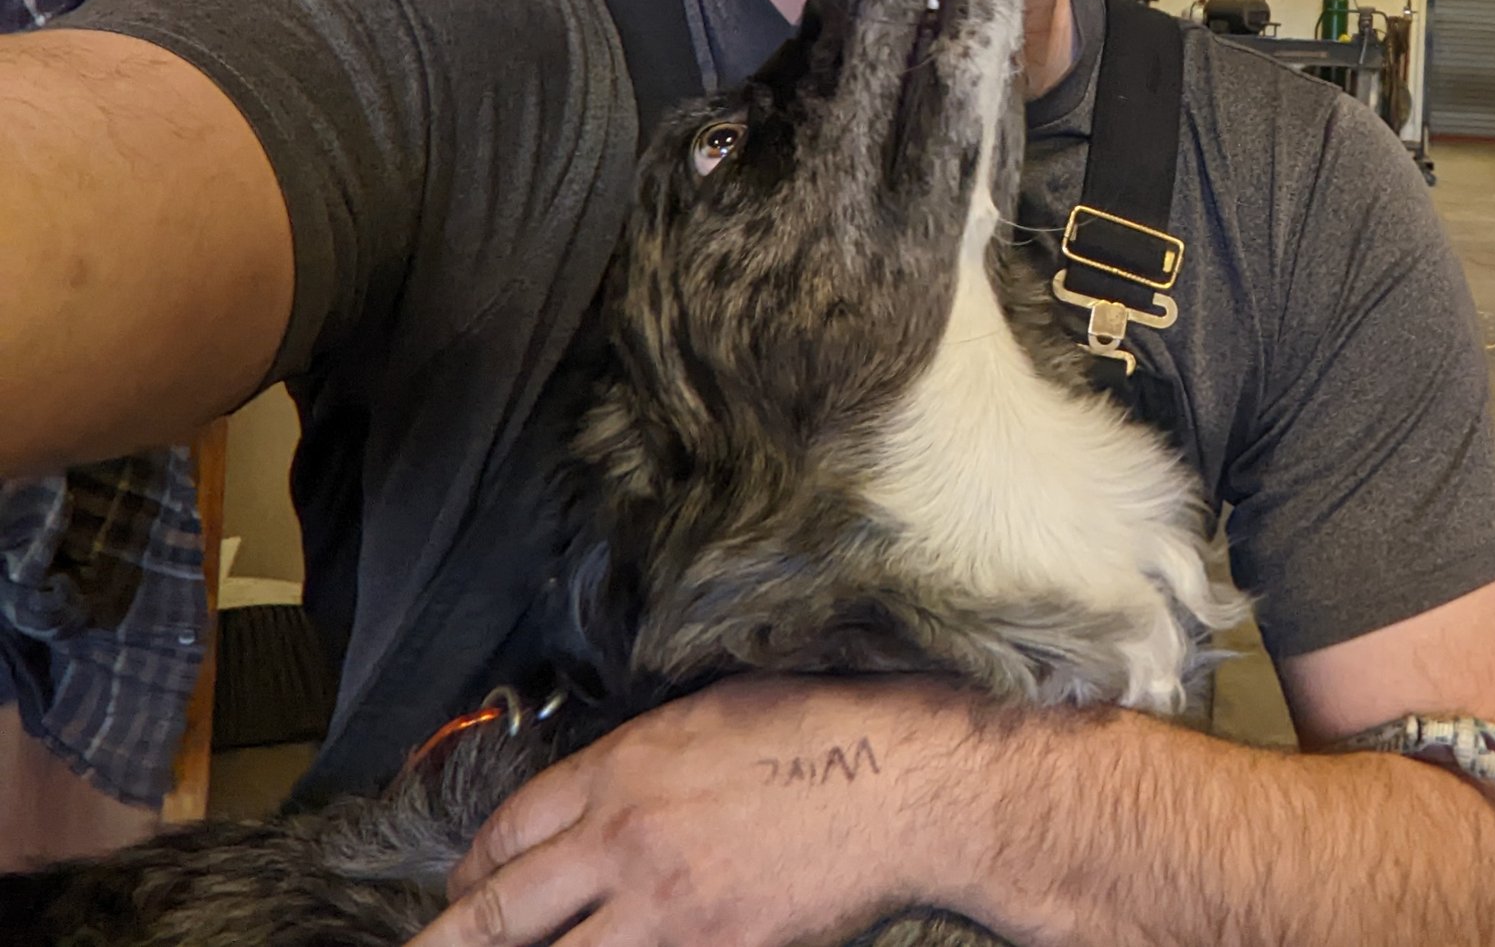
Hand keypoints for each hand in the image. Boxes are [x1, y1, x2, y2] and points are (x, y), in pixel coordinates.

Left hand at [409, 675, 979, 946]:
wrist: (907, 782)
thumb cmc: (827, 728)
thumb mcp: (717, 710)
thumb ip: (646, 753)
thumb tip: (605, 788)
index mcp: (624, 766)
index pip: (508, 831)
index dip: (472, 872)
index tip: (465, 892)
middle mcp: (625, 838)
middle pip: (500, 913)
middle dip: (448, 945)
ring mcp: (665, 907)